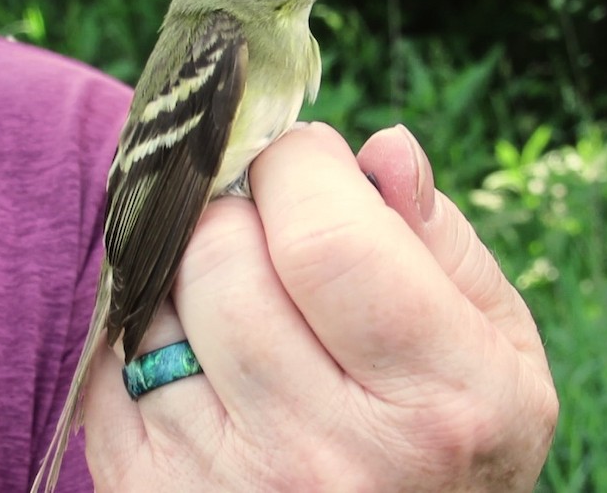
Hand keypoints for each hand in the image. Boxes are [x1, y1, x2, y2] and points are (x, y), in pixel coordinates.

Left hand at [83, 123, 557, 490]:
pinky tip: (200, 348)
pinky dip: (147, 330)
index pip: (325, 237)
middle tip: (269, 221)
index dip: (301, 166)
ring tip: (239, 288)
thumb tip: (380, 147)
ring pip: (155, 303)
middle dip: (238, 205)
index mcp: (438, 402)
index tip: (307, 162)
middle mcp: (331, 456)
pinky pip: (109, 364)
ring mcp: (232, 486)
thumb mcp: (496, 352)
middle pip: (222, 257)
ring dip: (188, 265)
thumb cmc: (454, 444)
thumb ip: (443, 244)